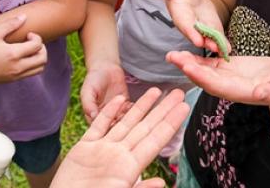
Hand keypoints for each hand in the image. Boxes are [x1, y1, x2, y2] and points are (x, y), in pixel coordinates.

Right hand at [0, 16, 47, 83]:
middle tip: (32, 42)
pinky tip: (21, 57)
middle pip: (43, 59)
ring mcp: (15, 76)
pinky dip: (32, 65)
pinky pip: (30, 74)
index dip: (36, 37)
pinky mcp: (12, 80)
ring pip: (39, 68)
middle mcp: (17, 67)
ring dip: (39, 58)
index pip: (37, 46)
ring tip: (29, 50)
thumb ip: (10, 24)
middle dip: (42, 48)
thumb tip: (24, 17)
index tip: (28, 34)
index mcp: (13, 54)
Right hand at [51, 88, 189, 187]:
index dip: (171, 122)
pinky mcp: (84, 148)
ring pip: (126, 122)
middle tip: (179, 92)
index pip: (156, 139)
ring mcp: (102, 150)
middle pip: (146, 127)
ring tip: (156, 91)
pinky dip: (108, 113)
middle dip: (163, 109)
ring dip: (141, 107)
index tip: (185, 107)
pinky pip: (99, 126)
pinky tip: (119, 100)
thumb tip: (162, 183)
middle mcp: (119, 155)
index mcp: (129, 167)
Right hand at [81, 61, 129, 122]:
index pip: (99, 129)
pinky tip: (132, 104)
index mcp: (93, 117)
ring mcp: (116, 112)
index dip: (106, 127)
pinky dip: (133, 110)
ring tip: (126, 109)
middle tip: (121, 115)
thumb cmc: (93, 79)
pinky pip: (131, 112)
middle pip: (113, 127)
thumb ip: (88, 104)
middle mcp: (105, 118)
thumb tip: (92, 116)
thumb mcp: (88, 91)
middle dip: (119, 124)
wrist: (106, 68)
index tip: (111, 121)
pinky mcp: (125, 106)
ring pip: (123, 120)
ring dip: (127, 117)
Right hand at [140, 0, 228, 54]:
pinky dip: (222, 45)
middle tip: (213, 47)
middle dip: (205, 42)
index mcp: (180, 16)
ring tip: (222, 49)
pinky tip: (228, 49)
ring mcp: (201, 31)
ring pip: (208, 39)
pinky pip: (217, 39)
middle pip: (198, 36)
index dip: (191, 32)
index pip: (185, 25)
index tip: (197, 40)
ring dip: (215, 45)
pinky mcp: (211, 32)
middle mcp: (190, 27)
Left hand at [167, 50, 269, 106]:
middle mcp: (228, 87)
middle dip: (188, 68)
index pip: (217, 85)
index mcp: (239, 91)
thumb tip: (260, 93)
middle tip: (173, 57)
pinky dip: (196, 59)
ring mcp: (226, 78)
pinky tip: (184, 52)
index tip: (189, 67)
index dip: (202, 77)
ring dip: (187, 63)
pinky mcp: (227, 69)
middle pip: (205, 79)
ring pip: (203, 71)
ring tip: (172, 54)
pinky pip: (209, 65)